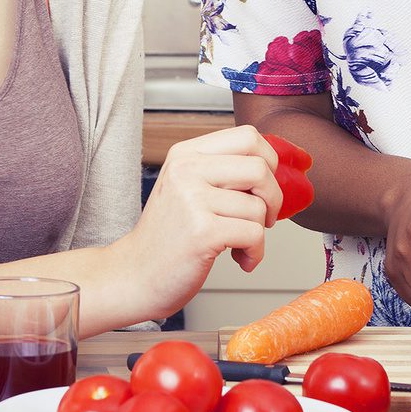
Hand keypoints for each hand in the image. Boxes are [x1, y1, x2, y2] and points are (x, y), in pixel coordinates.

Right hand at [114, 125, 281, 319]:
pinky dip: (256, 253)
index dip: (269, 160)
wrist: (135, 275)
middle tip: (262, 217)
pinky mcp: (202, 232)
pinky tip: (240, 259)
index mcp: (186, 154)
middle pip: (261, 167)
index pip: (248, 136)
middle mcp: (187, 170)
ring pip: (259, 206)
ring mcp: (192, 200)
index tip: (264, 185)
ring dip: (259, 233)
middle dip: (273, 197)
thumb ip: (221, 170)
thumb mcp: (186, 187)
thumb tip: (275, 167)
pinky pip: (254, 234)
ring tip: (239, 244)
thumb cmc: (168, 236)